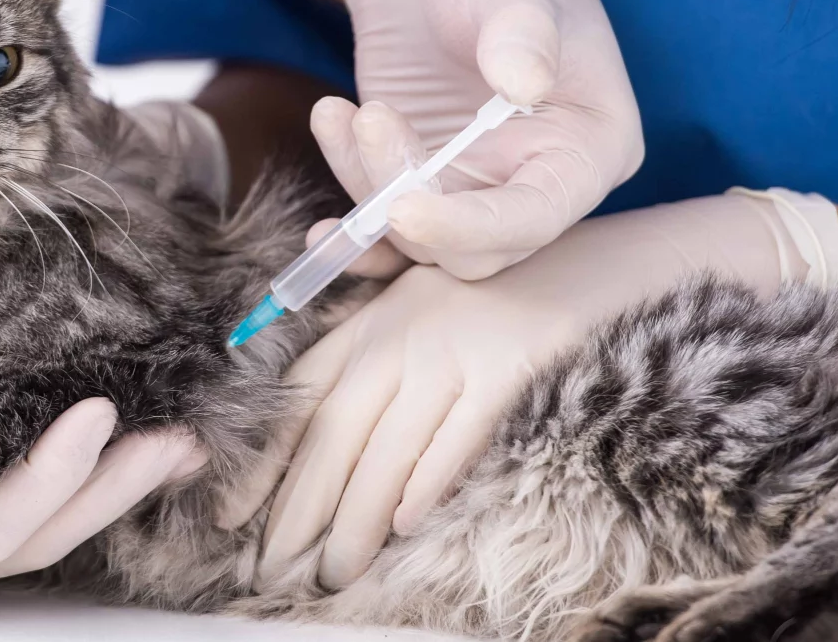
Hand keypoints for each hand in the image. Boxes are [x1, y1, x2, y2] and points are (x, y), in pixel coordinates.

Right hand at [0, 398, 206, 598]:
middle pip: (25, 540)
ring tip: (173, 446)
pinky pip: (14, 504)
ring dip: (105, 491)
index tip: (98, 412)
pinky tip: (119, 446)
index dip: (50, 477)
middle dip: (107, 491)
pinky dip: (73, 478)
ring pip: (29, 531)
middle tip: (175, 438)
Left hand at [227, 189, 837, 588]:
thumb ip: (372, 359)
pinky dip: (429, 479)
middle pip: (334, 434)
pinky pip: (460, 433)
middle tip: (273, 566)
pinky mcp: (510, 366)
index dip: (264, 459)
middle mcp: (404, 333)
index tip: (231, 513)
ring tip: (333, 570)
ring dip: (356, 518)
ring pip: (389, 448)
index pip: (301, 398)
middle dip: (298, 507)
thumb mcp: (425, 313)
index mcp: (374, 319)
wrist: (605, 266)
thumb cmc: (507, 300)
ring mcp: (456, 349)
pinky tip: (405, 525)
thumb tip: (319, 441)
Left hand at [333, 0, 642, 279]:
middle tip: (370, 119)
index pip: (537, 216)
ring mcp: (480, 188)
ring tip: (341, 112)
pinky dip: (354, 229)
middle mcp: (541, 182)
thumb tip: (522, 85)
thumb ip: (523, 30)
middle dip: (407, 202)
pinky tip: (320, 225)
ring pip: (420, 242)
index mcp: (592, 146)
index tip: (404, 209)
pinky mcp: (427, 185)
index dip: (471, 227)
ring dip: (368, 190)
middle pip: (476, 249)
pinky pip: (389, 234)